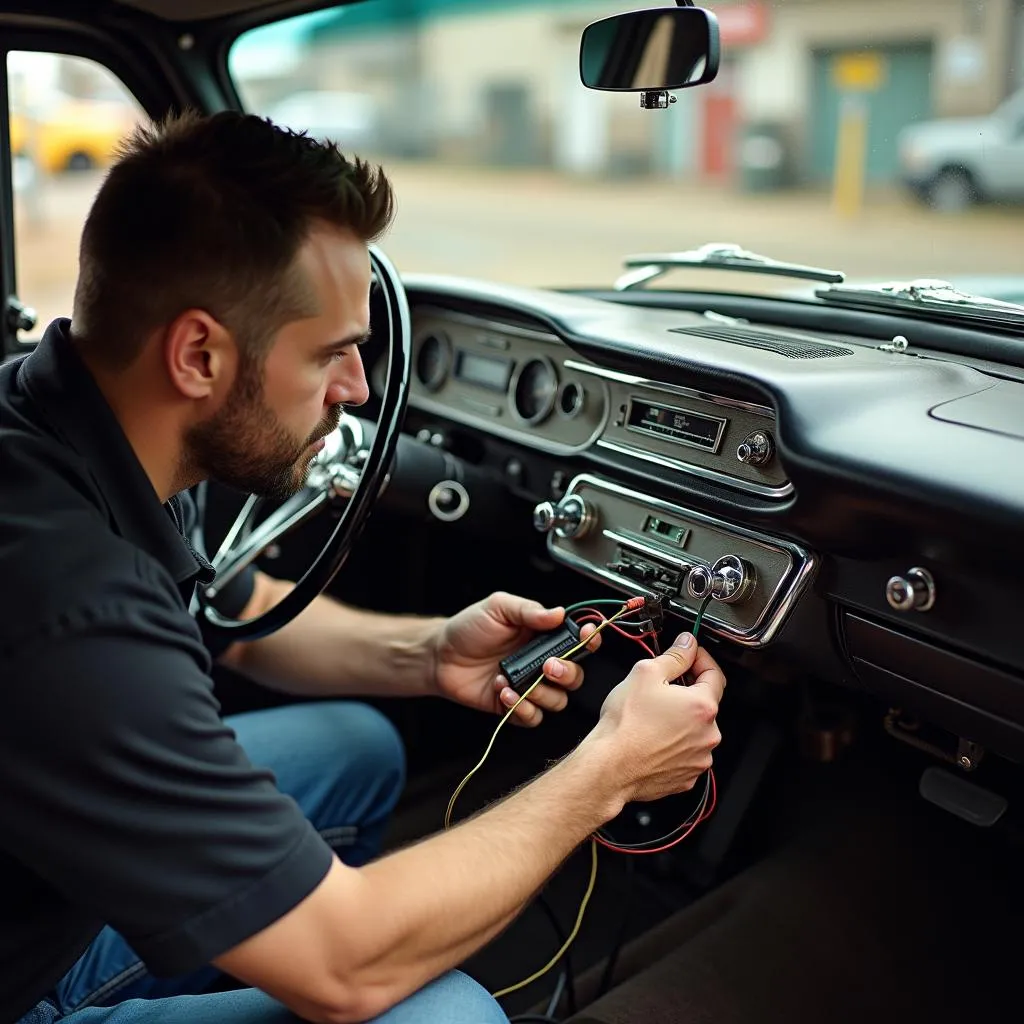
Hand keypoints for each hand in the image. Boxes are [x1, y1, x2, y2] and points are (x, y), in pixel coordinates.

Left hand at [432, 591, 599, 725]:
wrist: (440, 655)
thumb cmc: (469, 628)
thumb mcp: (499, 608)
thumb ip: (529, 611)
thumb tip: (558, 613)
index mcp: (543, 637)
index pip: (578, 642)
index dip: (589, 641)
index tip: (587, 636)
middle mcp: (541, 664)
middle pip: (575, 677)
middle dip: (567, 673)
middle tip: (548, 666)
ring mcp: (529, 687)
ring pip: (557, 701)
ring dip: (541, 694)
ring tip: (516, 682)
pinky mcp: (514, 707)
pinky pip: (533, 717)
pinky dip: (522, 708)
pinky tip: (504, 692)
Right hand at [587, 630, 724, 801]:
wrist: (610, 768)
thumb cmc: (625, 725)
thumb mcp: (645, 673)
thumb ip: (674, 656)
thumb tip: (687, 644)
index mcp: (702, 706)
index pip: (714, 674)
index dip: (700, 659)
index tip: (689, 655)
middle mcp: (708, 735)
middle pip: (704, 703)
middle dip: (686, 692)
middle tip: (661, 689)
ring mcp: (699, 759)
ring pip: (695, 730)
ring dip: (680, 720)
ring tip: (652, 718)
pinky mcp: (687, 777)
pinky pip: (686, 753)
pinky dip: (674, 744)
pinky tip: (653, 738)